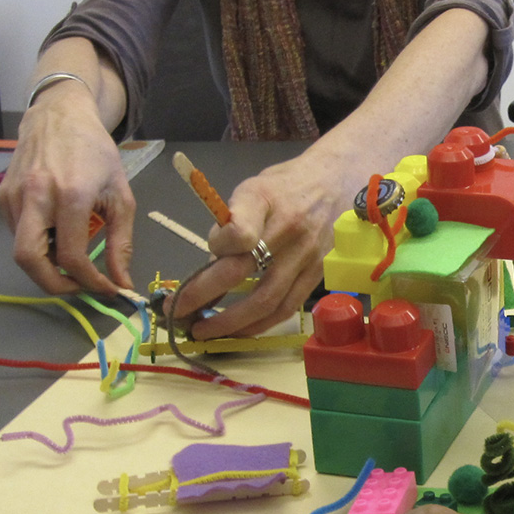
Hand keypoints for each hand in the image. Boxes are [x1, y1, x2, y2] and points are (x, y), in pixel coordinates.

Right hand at [0, 81, 135, 294]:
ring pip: (21, 250)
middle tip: (77, 287)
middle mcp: (36, 196)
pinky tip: (57, 234)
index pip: (72, 257)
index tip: (106, 288)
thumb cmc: (96, 153)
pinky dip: (38, 245)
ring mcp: (14, 195)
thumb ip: (122, 243)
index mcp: (70, 195)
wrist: (60, 115)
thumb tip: (122, 283)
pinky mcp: (2, 195)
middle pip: (29, 260)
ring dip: (47, 264)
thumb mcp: (120, 197)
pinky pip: (17, 234)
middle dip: (54, 285)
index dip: (90, 282)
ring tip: (72, 255)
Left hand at [172, 147, 355, 338]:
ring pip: (265, 301)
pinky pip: (286, 309)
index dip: (217, 246)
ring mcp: (305, 256)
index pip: (237, 231)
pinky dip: (259, 325)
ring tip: (203, 331)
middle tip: (176, 311)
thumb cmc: (286, 186)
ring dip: (229, 322)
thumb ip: (232, 222)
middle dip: (202, 294)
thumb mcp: (254, 188)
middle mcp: (288, 228)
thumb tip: (210, 265)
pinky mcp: (317, 276)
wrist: (337, 182)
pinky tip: (239, 331)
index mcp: (265, 199)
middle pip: (241, 271)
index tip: (210, 250)